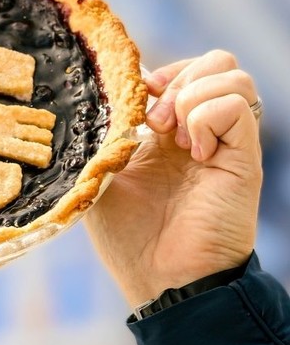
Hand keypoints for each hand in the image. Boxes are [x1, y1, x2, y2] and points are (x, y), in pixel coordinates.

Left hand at [85, 49, 261, 307]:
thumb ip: (104, 131)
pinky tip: (192, 151)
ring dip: (193, 94)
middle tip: (154, 121)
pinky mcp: (243, 159)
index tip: (138, 96)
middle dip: (179, 75)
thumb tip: (106, 90)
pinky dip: (207, 116)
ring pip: (233, 75)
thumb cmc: (128, 237)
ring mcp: (226, 143)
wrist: (160, 282)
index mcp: (171, 130)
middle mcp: (203, 131)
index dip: (162, 71)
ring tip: (173, 136)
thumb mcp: (102, 171)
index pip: (186, 69)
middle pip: (217, 62)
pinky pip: (239, 106)